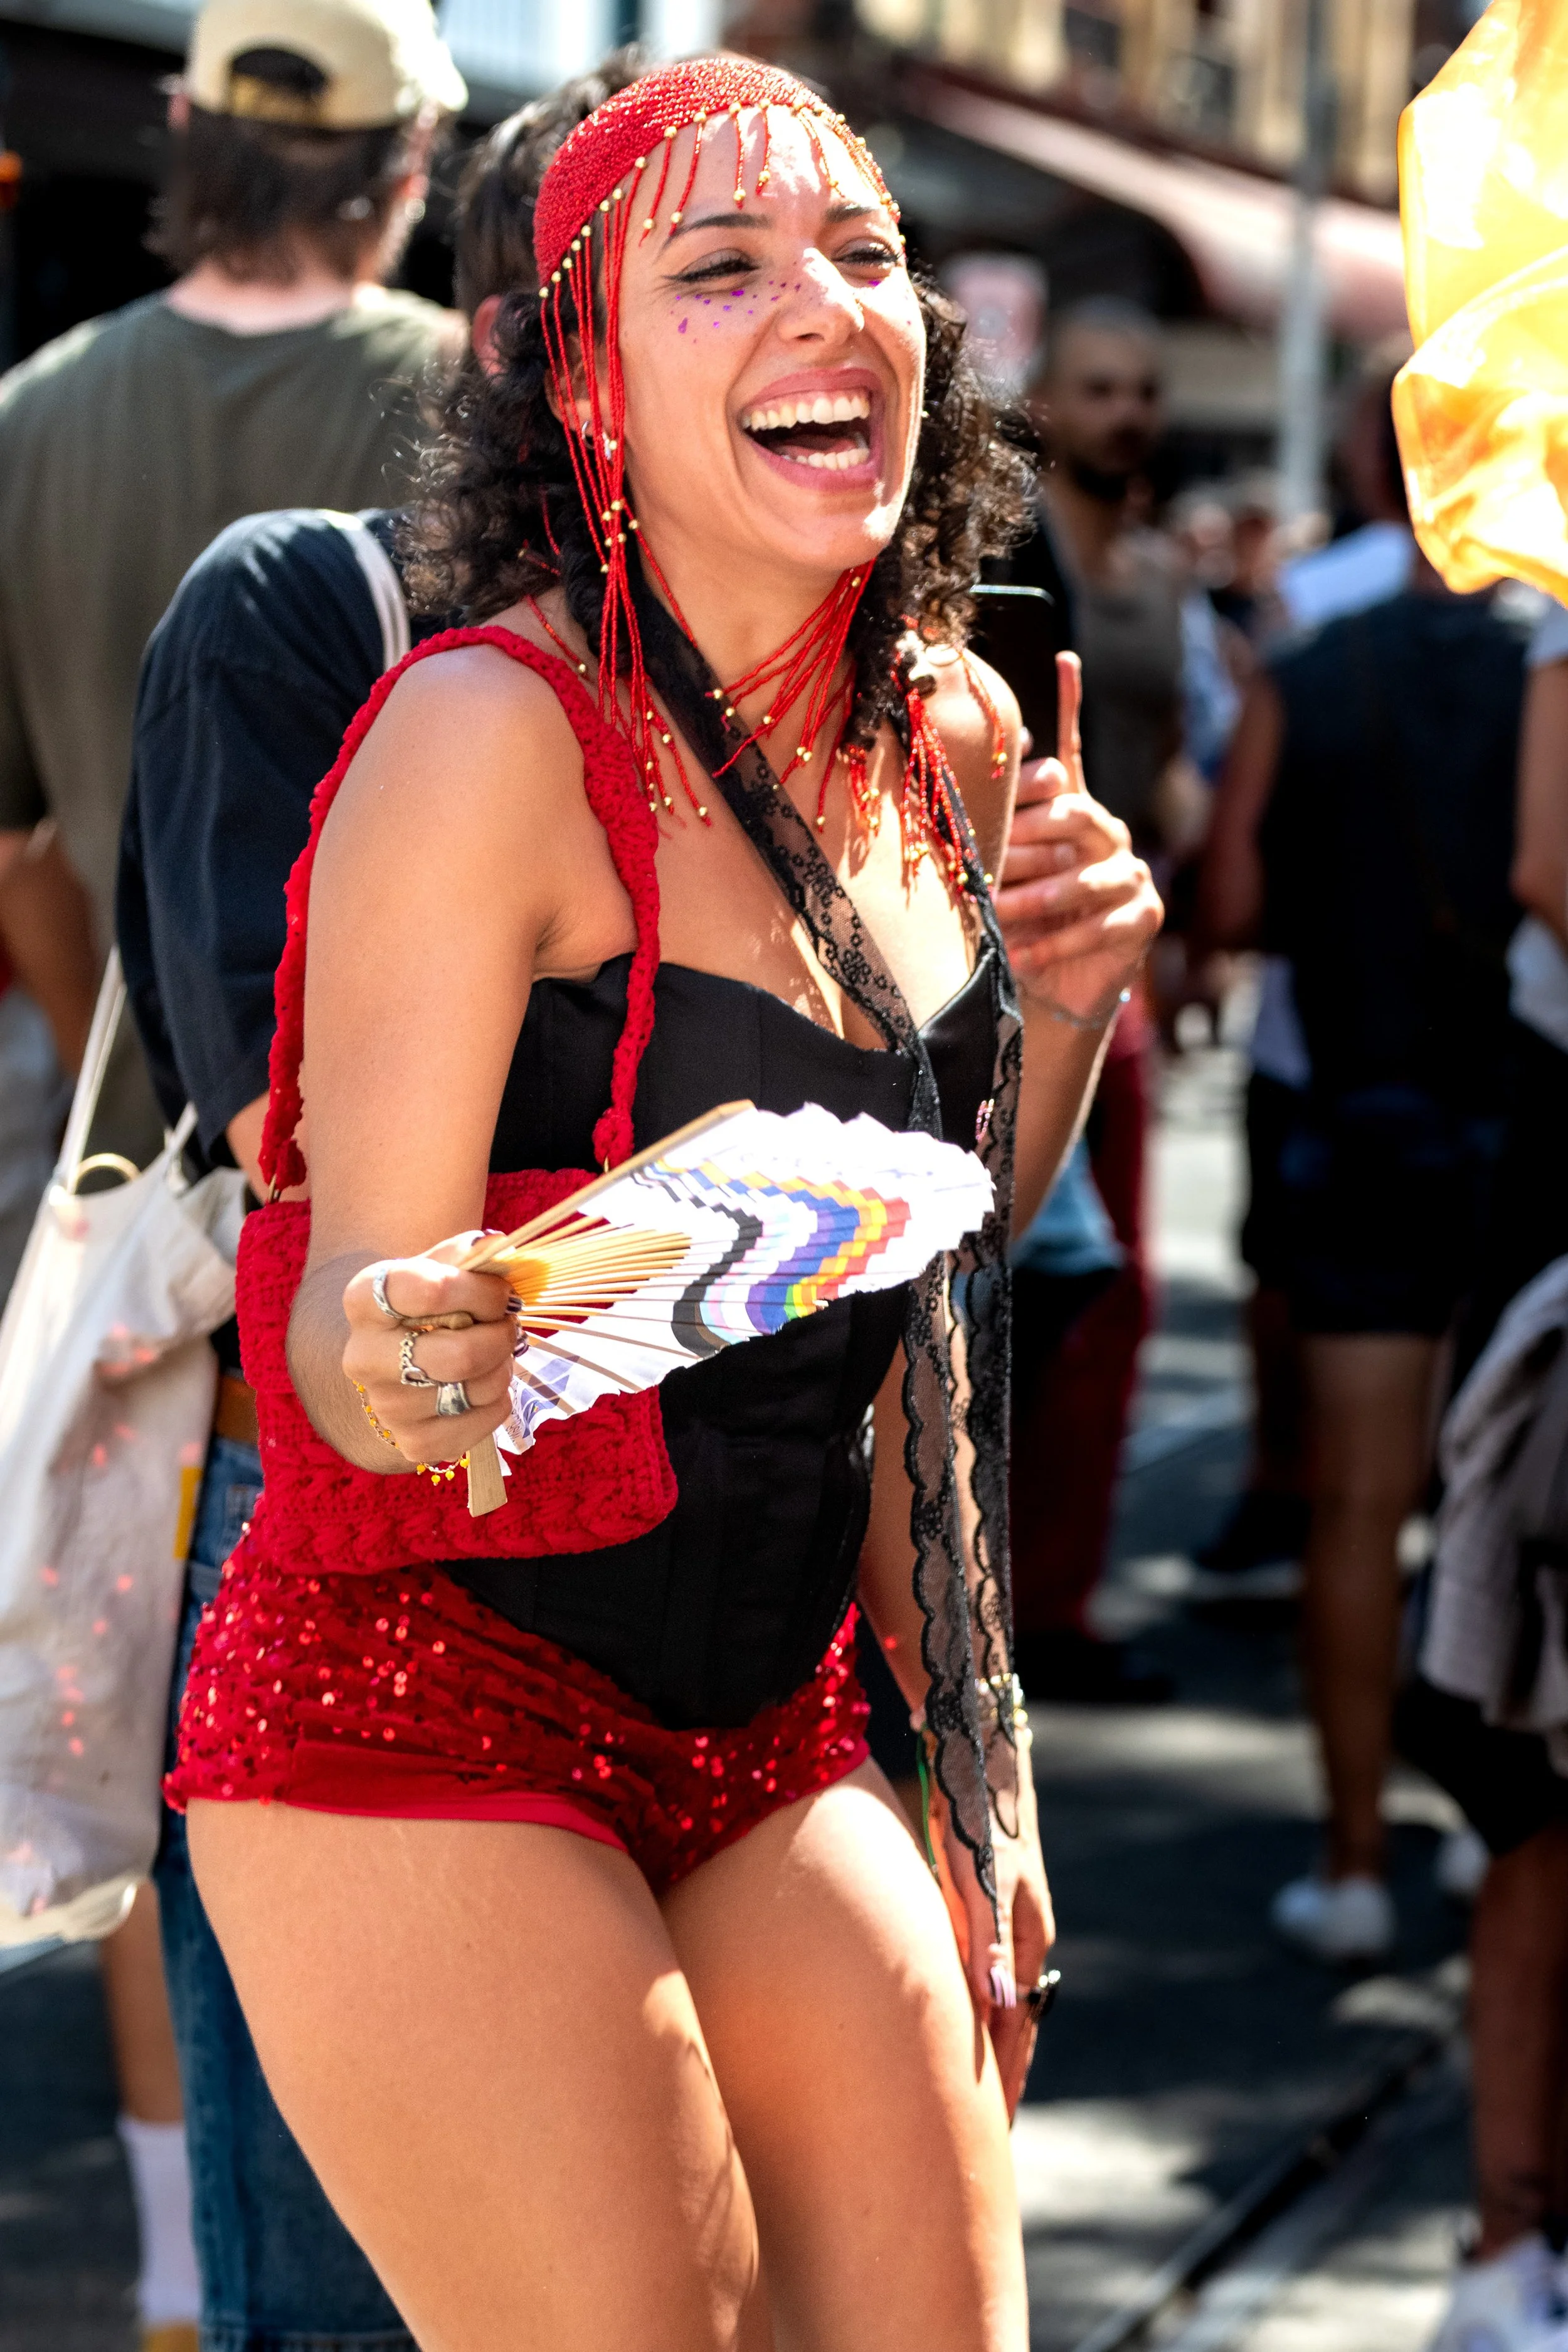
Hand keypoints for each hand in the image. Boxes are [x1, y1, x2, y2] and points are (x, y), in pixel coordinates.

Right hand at [341, 1237, 514, 1466]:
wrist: (401, 1357)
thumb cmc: (430, 1305)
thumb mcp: (441, 1268)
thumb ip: (469, 1254)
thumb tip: (494, 1247)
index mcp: (363, 1300)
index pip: (430, 1291)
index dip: (482, 1292)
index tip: (500, 1292)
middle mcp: (363, 1357)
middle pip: (458, 1355)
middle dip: (499, 1337)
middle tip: (507, 1325)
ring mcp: (385, 1405)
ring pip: (473, 1390)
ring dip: (502, 1368)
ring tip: (495, 1354)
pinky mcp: (412, 1443)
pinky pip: (479, 1424)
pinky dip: (498, 1403)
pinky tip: (486, 1386)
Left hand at [935, 1764, 1054, 2121]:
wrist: (977, 1748)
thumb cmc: (977, 1814)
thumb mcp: (980, 1879)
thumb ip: (987, 1941)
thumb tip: (997, 2007)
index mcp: (1030, 1937)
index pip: (1019, 2027)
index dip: (1004, 2081)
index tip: (991, 2135)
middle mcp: (1023, 1934)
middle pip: (1014, 2019)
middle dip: (999, 2075)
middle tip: (980, 2135)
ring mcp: (1004, 1917)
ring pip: (997, 1995)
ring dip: (986, 2042)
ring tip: (968, 2090)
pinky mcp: (981, 1899)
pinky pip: (981, 1968)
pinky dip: (972, 2003)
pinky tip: (956, 2014)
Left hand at [997, 652, 1162, 1023]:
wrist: (1059, 982)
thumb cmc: (1027, 919)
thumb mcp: (1007, 871)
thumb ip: (995, 829)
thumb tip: (954, 781)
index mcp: (1075, 812)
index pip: (1073, 753)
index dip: (1070, 706)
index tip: (1063, 658)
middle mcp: (1107, 833)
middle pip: (1073, 814)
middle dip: (1028, 836)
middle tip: (988, 858)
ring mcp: (1130, 874)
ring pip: (1081, 878)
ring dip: (1034, 899)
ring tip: (996, 915)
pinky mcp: (1142, 916)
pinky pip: (1095, 925)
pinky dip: (1053, 942)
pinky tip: (1020, 954)